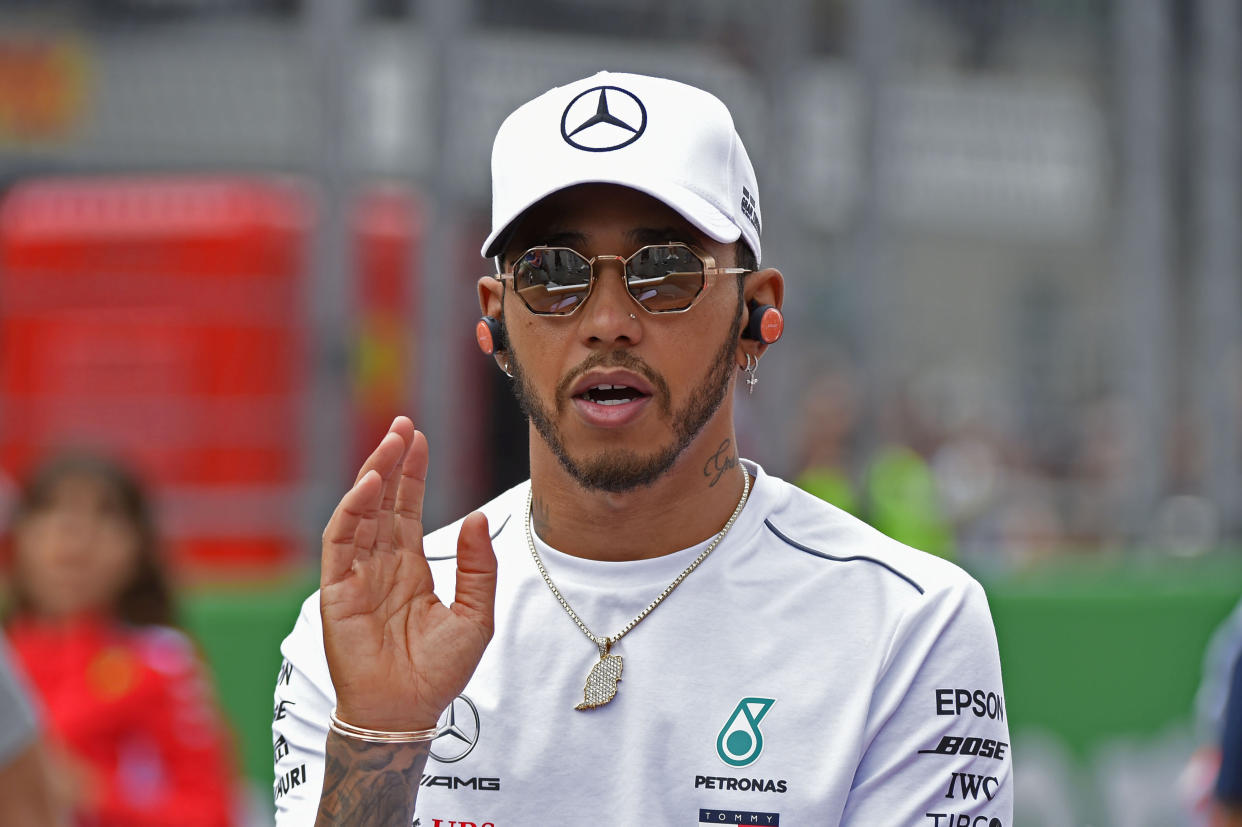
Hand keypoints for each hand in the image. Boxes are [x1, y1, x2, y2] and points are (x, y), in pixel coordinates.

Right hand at [319, 417, 496, 730]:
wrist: (407, 712)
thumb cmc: (439, 672)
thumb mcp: (476, 614)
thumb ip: (478, 567)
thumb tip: (480, 517)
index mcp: (410, 567)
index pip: (407, 508)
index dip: (412, 472)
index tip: (419, 437)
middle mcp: (380, 564)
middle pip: (383, 501)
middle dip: (391, 461)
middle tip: (403, 424)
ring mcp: (356, 575)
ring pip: (360, 512)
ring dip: (373, 476)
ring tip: (390, 442)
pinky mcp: (336, 590)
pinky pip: (341, 541)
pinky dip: (352, 510)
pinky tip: (369, 485)